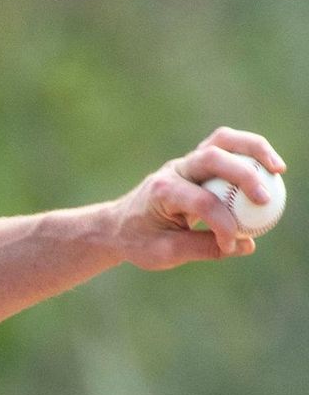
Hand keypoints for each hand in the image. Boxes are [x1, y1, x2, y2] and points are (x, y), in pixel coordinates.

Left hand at [113, 127, 285, 270]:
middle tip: (266, 199)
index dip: (224, 224)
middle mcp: (173, 171)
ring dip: (253, 150)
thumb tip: (246, 245)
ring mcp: (185, 164)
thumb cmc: (139, 241)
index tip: (230, 244)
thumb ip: (203, 248)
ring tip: (278, 169)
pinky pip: (225, 148)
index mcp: (161, 192)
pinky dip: (249, 152)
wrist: (117, 226)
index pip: (202, 201)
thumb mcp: (164, 253)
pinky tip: (271, 168)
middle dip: (244, 175)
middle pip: (211, 157)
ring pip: (220, 141)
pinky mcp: (196, 164)